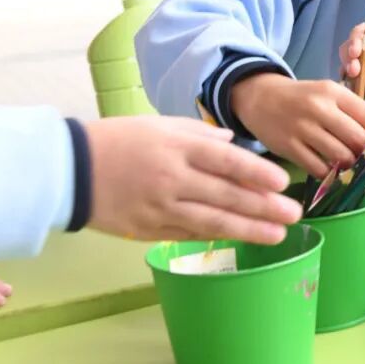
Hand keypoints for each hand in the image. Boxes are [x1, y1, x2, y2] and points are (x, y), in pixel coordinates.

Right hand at [85, 116, 301, 243]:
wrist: (70, 169)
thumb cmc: (119, 140)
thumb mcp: (160, 126)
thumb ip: (200, 135)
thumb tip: (233, 144)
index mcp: (177, 148)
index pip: (226, 162)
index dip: (256, 173)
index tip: (283, 182)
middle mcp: (173, 179)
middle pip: (226, 195)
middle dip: (263, 206)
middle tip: (294, 212)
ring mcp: (161, 207)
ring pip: (212, 220)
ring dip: (248, 229)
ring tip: (278, 233)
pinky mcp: (149, 230)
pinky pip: (190, 234)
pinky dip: (218, 236)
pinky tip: (240, 238)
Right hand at [231, 73, 364, 177]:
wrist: (260, 98)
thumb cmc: (302, 99)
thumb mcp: (327, 94)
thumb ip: (351, 112)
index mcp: (333, 91)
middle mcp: (318, 108)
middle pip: (358, 139)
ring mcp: (302, 128)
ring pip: (340, 156)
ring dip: (349, 164)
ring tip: (348, 163)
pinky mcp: (288, 146)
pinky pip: (318, 168)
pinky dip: (328, 173)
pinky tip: (328, 168)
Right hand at [340, 22, 364, 109]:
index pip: (358, 34)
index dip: (353, 43)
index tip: (355, 53)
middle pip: (347, 52)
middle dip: (350, 62)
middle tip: (356, 72)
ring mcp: (363, 68)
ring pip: (349, 71)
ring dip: (364, 78)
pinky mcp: (364, 84)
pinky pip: (353, 86)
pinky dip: (361, 89)